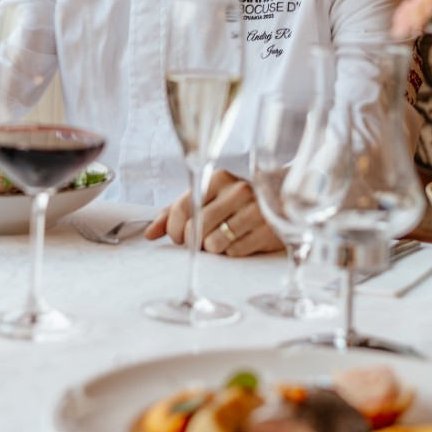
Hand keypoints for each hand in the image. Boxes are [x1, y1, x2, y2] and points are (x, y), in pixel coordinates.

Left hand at [145, 169, 281, 255]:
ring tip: (223, 239)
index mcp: (219, 179)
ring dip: (213, 248)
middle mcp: (238, 191)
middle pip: (196, 229)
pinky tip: (240, 241)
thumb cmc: (237, 204)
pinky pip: (234, 252)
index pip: (183, 207)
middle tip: (200, 241)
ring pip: (214, 244)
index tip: (177, 236)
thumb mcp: (208, 199)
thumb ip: (176, 212)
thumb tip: (149, 233)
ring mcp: (255, 211)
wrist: (282, 203)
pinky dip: (232, 252)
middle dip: (192, 242)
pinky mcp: (267, 232)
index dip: (173, 229)